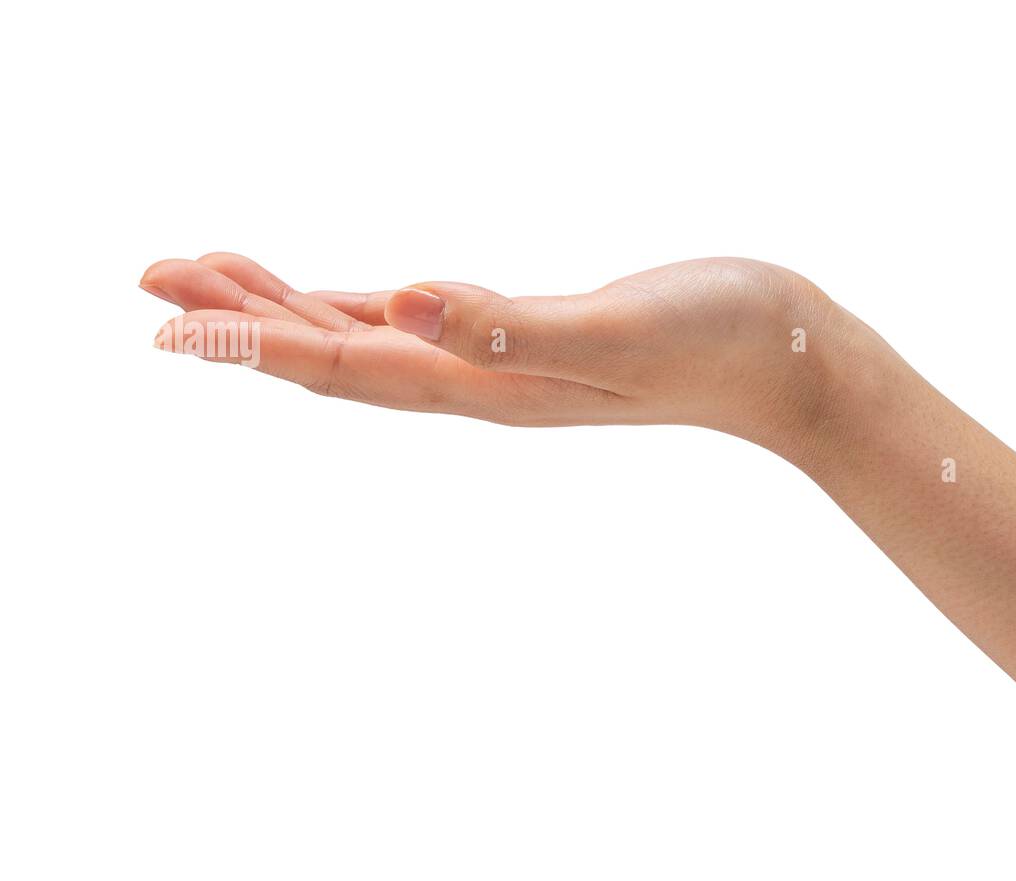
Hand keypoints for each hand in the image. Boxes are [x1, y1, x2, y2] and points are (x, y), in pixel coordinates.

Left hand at [141, 253, 882, 454]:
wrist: (789, 363)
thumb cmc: (720, 342)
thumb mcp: (616, 327)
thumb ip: (509, 326)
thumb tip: (401, 303)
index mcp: (488, 387)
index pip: (345, 366)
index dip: (251, 340)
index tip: (164, 317)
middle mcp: (480, 386)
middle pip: (335, 359)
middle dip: (241, 326)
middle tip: (153, 286)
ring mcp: (501, 368)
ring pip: (370, 345)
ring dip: (289, 318)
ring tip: (215, 286)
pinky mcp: (526, 340)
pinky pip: (418, 330)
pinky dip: (359, 313)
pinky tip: (336, 301)